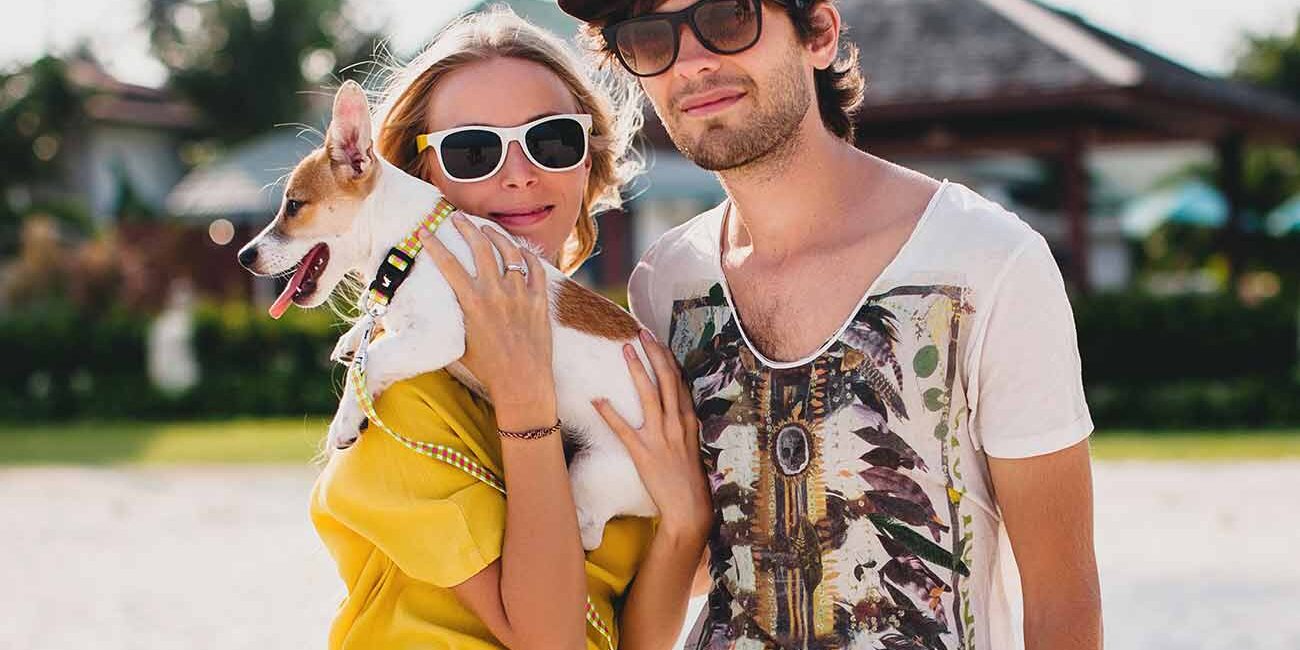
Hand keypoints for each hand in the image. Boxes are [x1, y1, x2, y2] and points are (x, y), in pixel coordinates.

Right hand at [418, 214, 552, 405]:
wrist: (522, 383)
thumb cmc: (487, 368)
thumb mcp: (460, 341)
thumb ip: (453, 316)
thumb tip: (440, 304)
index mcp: (472, 303)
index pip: (448, 264)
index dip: (434, 244)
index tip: (425, 230)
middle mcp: (496, 293)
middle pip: (480, 247)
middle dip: (465, 227)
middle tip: (457, 218)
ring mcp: (521, 294)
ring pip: (509, 252)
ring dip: (496, 235)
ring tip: (486, 228)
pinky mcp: (540, 300)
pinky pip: (535, 268)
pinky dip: (526, 254)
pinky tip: (519, 249)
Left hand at [593, 330, 712, 540]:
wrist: (690, 506)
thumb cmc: (689, 477)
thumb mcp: (691, 444)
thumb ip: (682, 423)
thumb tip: (672, 405)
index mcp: (689, 420)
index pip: (679, 381)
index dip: (667, 358)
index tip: (657, 340)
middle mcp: (677, 423)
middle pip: (667, 380)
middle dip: (654, 354)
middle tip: (641, 333)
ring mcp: (661, 437)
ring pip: (650, 396)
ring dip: (637, 371)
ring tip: (625, 351)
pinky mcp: (644, 453)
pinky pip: (624, 429)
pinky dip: (610, 414)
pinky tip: (597, 400)